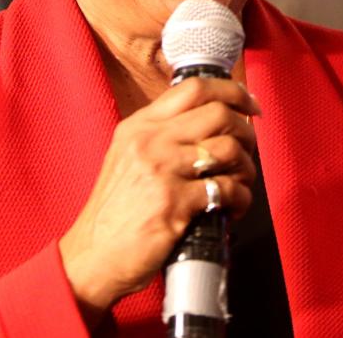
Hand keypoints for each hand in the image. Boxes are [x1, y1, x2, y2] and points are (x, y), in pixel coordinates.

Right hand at [58, 77, 259, 324]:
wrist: (93, 254)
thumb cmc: (115, 210)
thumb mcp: (127, 156)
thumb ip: (161, 135)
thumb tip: (210, 122)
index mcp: (140, 125)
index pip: (193, 88)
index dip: (231, 91)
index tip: (250, 104)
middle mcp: (150, 141)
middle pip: (218, 114)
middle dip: (246, 131)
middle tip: (249, 149)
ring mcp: (162, 170)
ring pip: (228, 150)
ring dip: (246, 167)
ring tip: (240, 182)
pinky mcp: (174, 203)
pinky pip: (226, 189)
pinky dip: (240, 198)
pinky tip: (233, 207)